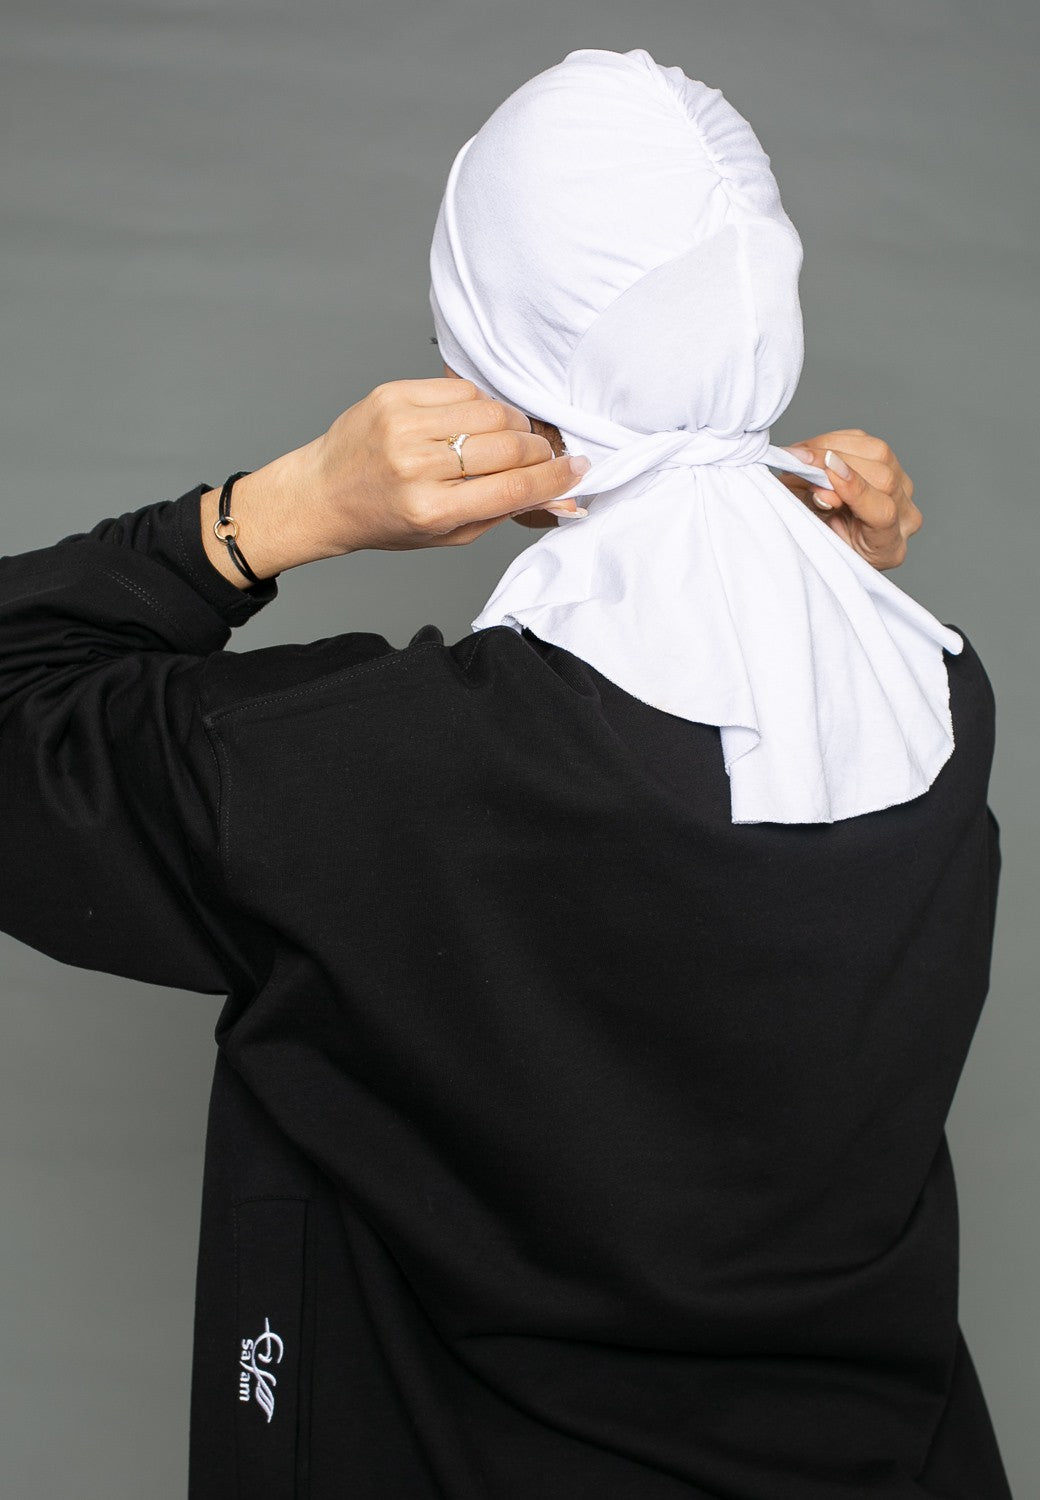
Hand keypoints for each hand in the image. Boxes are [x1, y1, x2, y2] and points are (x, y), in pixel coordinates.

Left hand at [200, 378, 589, 586]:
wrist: (323, 494)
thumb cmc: (385, 520)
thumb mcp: (447, 535)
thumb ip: (503, 513)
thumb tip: (560, 496)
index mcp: (430, 509)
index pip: (514, 488)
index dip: (556, 479)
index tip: (578, 471)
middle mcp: (416, 465)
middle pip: (509, 446)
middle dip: (540, 452)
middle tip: (545, 457)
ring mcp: (403, 425)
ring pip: (491, 412)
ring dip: (513, 425)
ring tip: (508, 440)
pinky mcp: (394, 395)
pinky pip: (461, 390)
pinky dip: (479, 405)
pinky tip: (473, 422)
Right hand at [773, 429, 921, 569]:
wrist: (840, 545)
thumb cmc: (827, 547)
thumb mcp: (819, 537)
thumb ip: (819, 513)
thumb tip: (820, 487)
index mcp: (888, 547)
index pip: (883, 511)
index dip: (855, 487)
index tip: (827, 468)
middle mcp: (905, 518)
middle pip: (882, 476)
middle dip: (837, 461)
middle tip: (798, 458)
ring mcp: (904, 491)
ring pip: (878, 453)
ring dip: (834, 446)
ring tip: (801, 453)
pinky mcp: (894, 468)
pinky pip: (870, 445)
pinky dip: (840, 441)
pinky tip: (816, 448)